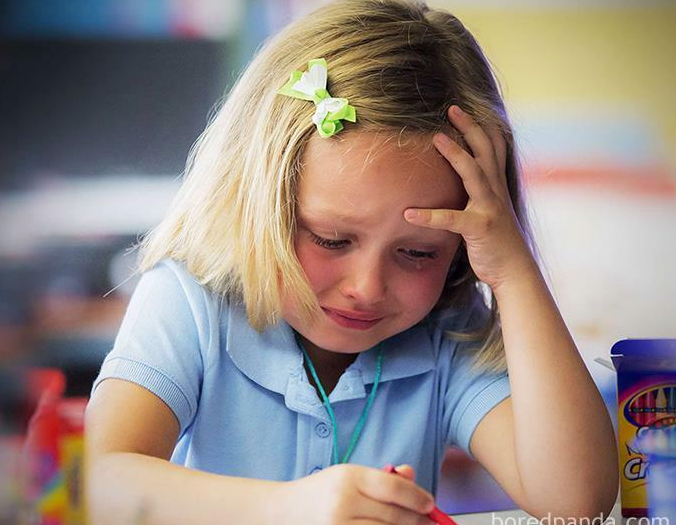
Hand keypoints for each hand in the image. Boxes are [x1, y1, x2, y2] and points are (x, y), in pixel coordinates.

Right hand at [271, 463, 434, 524]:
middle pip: (393, 515)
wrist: (283, 512)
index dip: (417, 497)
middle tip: (430, 522)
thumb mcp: (349, 476)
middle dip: (417, 520)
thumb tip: (412, 476)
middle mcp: (343, 502)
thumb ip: (382, 477)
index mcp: (348, 477)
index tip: (430, 504)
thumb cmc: (321, 492)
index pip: (393, 487)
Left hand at [404, 105, 535, 290]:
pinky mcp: (480, 228)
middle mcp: (496, 192)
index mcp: (496, 188)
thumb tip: (461, 186)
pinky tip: (409, 214)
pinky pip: (452, 219)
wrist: (515, 272)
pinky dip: (429, 216)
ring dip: (456, 154)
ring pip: (474, 173)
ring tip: (436, 138)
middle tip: (452, 108)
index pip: (493, 149)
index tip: (463, 110)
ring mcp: (489, 208)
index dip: (481, 127)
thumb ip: (478, 197)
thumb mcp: (491, 213)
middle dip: (470, 127)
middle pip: (485, 151)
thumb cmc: (498, 244)